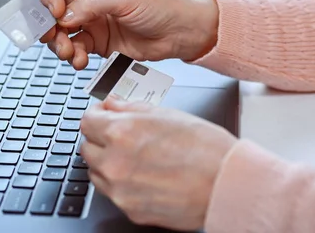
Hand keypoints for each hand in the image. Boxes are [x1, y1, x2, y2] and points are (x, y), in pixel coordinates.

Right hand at [39, 0, 217, 68]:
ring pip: (61, 30)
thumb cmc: (164, 5)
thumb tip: (64, 15)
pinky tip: (80, 60)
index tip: (56, 10)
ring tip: (69, 52)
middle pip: (54, 6)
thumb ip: (92, 4)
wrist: (183, 33)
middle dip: (49, 22)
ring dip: (59, 43)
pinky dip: (74, 56)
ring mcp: (94, 20)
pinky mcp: (99, 42)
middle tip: (51, 35)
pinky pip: (76, 48)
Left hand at [80, 97, 236, 229]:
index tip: (103, 115)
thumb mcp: (167, 114)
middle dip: (101, 139)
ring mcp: (120, 191)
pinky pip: (114, 194)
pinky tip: (145, 176)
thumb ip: (131, 108)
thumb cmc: (206, 148)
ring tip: (137, 157)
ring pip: (97, 172)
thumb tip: (112, 104)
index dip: (96, 115)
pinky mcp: (130, 210)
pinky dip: (122, 184)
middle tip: (121, 135)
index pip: (86, 121)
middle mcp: (115, 162)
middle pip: (87, 147)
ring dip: (107, 162)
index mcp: (122, 132)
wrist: (228, 184)